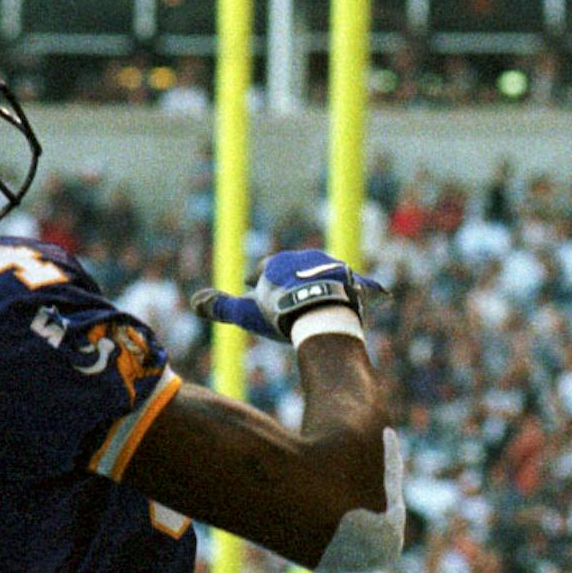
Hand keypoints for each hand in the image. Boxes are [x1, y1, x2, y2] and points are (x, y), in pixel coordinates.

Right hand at [190, 249, 385, 342]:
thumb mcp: (246, 313)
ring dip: (317, 283)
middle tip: (285, 295)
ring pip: (321, 274)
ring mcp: (331, 266)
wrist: (321, 314)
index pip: (264, 270)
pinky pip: (358, 283)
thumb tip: (194, 301)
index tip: (254, 287)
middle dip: (287, 280)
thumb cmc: (280, 314)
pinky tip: (377, 298)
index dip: (258, 280)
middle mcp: (304, 258)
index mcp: (277, 263)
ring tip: (316, 300)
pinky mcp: (353, 278)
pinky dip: (361, 290)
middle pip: (292, 269)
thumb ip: (220, 308)